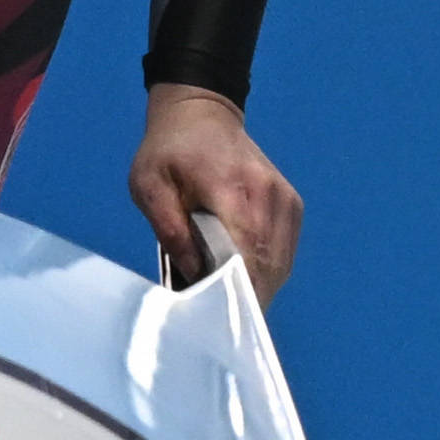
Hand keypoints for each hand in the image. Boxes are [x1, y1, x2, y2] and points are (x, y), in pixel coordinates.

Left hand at [128, 82, 301, 297]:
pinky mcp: (291, 204)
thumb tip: (195, 270)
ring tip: (232, 308)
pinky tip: (246, 283)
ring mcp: (284, 199)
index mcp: (231, 187)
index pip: (246, 252)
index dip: (237, 290)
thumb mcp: (148, 185)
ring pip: (281, 263)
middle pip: (268, 264)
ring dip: (260, 289)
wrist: (201, 114)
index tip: (221, 318)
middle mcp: (267, 194)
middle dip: (247, 298)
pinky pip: (285, 251)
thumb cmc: (169, 151)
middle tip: (222, 324)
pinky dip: (269, 272)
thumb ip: (169, 228)